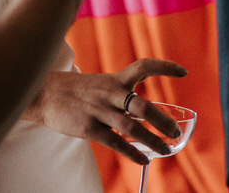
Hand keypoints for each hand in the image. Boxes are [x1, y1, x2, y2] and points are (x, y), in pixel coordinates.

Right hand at [27, 58, 187, 163]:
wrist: (44, 94)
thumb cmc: (76, 91)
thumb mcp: (101, 85)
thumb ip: (122, 95)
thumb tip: (145, 112)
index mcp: (115, 80)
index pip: (144, 66)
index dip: (165, 67)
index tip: (183, 72)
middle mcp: (109, 94)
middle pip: (142, 106)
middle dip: (163, 120)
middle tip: (177, 131)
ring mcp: (99, 111)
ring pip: (131, 127)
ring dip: (152, 140)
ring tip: (167, 149)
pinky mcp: (88, 128)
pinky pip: (114, 142)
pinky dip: (131, 153)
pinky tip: (144, 160)